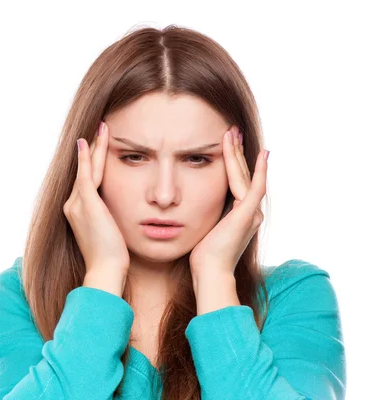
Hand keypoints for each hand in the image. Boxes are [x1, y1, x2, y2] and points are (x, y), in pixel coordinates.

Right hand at [63, 121, 130, 276]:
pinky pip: (86, 175)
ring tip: (102, 128)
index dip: (92, 162)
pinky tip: (87, 142)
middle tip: (100, 128)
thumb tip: (117, 214)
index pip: (86, 180)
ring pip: (86, 169)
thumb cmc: (111, 258)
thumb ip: (109, 219)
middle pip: (85, 170)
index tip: (99, 146)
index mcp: (77, 212)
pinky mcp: (86, 204)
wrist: (105, 270)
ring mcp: (77, 204)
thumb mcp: (110, 233)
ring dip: (93, 147)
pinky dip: (85, 158)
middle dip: (92, 149)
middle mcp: (72, 205)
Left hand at [189, 125, 268, 277]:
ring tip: (232, 133)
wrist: (209, 272)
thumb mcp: (203, 226)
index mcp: (240, 214)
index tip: (225, 143)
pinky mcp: (247, 215)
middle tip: (231, 130)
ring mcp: (251, 213)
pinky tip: (262, 155)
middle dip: (236, 152)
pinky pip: (255, 187)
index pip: (237, 181)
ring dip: (238, 154)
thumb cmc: (202, 255)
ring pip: (245, 176)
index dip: (232, 161)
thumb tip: (193, 201)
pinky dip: (259, 171)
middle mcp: (250, 212)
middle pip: (242, 174)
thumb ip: (206, 212)